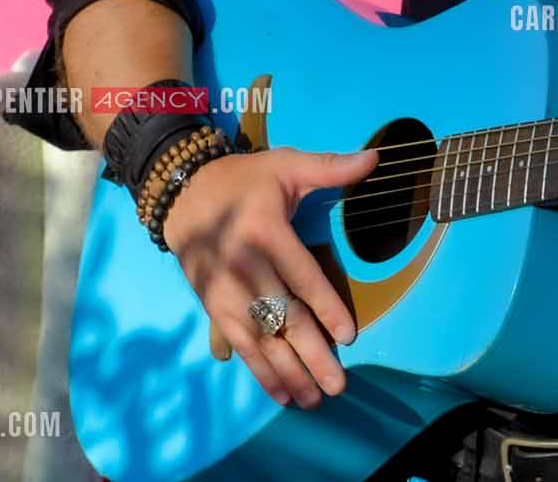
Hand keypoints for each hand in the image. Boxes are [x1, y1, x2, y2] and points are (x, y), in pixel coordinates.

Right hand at [163, 145, 378, 408]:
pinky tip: (280, 393)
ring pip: (260, 339)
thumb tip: (375, 158)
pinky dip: (259, 370)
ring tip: (314, 399)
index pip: (301, 277)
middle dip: (311, 354)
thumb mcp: (286, 164)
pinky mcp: (213, 306)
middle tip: (338, 385)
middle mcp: (243, 266)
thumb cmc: (244, 180)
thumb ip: (330, 167)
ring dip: (287, 372)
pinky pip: (239, 344)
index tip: (347, 337)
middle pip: (282, 316)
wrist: (182, 192)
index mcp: (266, 232)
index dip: (325, 308)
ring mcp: (225, 291)